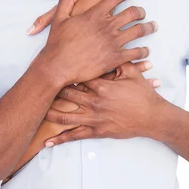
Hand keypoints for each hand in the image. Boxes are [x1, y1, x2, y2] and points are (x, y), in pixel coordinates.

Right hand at [37, 0, 156, 87]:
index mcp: (95, 14)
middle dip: (140, 10)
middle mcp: (107, 26)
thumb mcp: (58, 18)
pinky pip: (136, 52)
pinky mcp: (115, 58)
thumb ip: (67, 1)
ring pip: (138, 31)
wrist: (59, 66)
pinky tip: (146, 51)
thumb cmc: (57, 43)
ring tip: (152, 27)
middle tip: (142, 12)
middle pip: (132, 12)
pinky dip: (143, 51)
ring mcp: (113, 42)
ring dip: (148, 27)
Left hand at [44, 62, 164, 144]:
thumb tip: (109, 45)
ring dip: (49, 114)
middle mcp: (94, 102)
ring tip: (35, 112)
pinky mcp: (97, 131)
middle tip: (37, 85)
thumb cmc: (143, 95)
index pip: (77, 76)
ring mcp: (94, 118)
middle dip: (51, 90)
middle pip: (66, 94)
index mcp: (101, 85)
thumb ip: (118, 59)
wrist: (153, 117)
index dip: (63, 71)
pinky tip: (48, 142)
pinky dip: (61, 139)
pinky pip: (75, 136)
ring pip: (66, 116)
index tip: (50, 66)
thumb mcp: (132, 72)